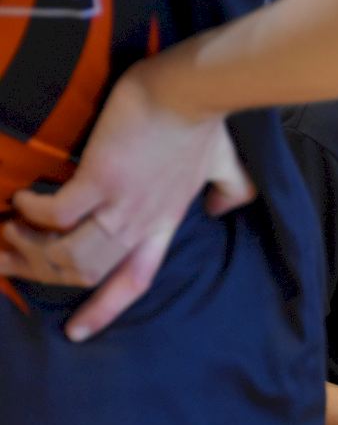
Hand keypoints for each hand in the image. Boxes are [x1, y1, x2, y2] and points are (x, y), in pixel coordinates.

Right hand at [0, 59, 255, 340]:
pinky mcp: (101, 178)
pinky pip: (57, 213)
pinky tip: (21, 198)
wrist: (194, 92)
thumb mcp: (224, 166)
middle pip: (89, 274)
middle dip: (42, 277)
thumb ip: (227, 189)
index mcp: (164, 224)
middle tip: (7, 266)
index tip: (77, 332)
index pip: (135, 281)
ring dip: (30, 248)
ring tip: (6, 234)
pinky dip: (34, 211)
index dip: (105, 309)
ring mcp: (121, 204)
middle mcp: (141, 223)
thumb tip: (221, 206)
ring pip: (69, 252)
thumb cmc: (205, 123)